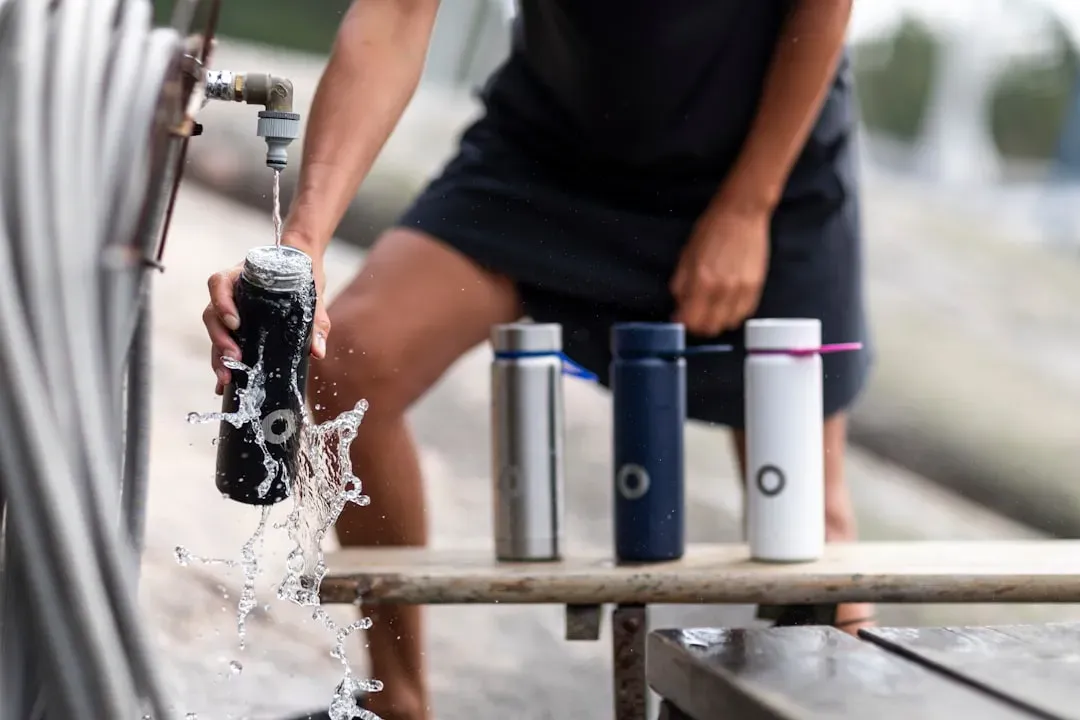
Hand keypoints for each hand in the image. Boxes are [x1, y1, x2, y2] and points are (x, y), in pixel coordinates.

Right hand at [202, 232, 330, 394]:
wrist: (304, 268)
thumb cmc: (304, 276)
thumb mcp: (312, 296)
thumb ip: (316, 321)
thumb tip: (317, 351)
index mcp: (242, 277)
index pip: (219, 283)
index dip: (222, 303)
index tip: (235, 323)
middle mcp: (231, 293)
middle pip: (212, 314)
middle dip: (219, 339)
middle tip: (234, 359)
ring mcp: (231, 310)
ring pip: (215, 332)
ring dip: (218, 355)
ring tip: (227, 377)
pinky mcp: (236, 328)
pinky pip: (223, 343)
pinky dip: (223, 363)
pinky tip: (225, 384)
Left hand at [670, 202, 770, 335]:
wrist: (741, 214)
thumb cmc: (711, 230)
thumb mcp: (686, 255)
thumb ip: (680, 284)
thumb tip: (679, 306)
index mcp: (702, 281)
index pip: (691, 320)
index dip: (682, 322)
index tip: (679, 317)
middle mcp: (723, 290)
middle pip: (709, 328)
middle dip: (698, 325)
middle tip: (694, 314)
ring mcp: (742, 290)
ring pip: (728, 324)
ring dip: (717, 321)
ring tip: (711, 308)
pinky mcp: (756, 287)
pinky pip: (744, 314)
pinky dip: (733, 314)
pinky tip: (726, 302)